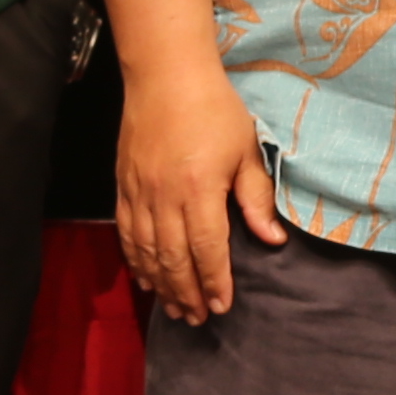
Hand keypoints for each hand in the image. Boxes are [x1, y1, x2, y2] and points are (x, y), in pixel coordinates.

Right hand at [114, 60, 283, 326]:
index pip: (207, 248)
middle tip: (197, 319)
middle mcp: (164, 195)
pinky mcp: (123, 186)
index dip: (214, 281)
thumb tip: (272, 240)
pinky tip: (145, 279)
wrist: (166, 75)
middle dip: (186, 293)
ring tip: (174, 309)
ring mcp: (139, 192)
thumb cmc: (214, 110)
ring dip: (161, 284)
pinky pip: (126, 233)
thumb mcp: (246, 150)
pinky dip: (135, 260)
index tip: (222, 307)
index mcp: (199, 187)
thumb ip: (256, 198)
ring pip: (146, 251)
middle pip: (173, 258)